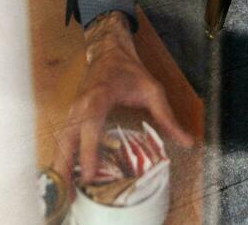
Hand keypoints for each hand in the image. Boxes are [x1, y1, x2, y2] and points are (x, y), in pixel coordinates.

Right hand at [53, 11, 192, 191]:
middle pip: (67, 139)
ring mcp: (72, 110)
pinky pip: (63, 139)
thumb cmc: (130, 70)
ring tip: (64, 194)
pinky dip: (62, 157)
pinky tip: (66, 177)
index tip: (89, 175)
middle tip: (69, 196)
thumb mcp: (152, 90)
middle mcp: (81, 106)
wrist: (109, 51)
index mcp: (99, 97)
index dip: (89, 152)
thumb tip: (186, 141)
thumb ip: (167, 116)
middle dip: (65, 167)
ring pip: (61, 142)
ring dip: (61, 166)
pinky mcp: (71, 115)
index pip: (90, 127)